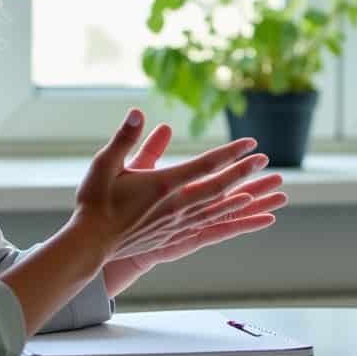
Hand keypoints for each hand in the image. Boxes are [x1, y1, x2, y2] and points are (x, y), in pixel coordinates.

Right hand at [100, 121, 286, 295]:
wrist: (91, 242)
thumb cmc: (95, 201)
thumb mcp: (105, 163)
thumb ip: (125, 137)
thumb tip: (138, 112)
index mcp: (163, 185)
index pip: (205, 165)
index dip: (230, 153)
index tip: (250, 143)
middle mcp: (176, 205)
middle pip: (219, 186)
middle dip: (244, 171)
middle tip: (265, 160)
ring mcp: (178, 223)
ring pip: (220, 207)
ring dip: (246, 194)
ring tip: (266, 188)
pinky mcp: (176, 235)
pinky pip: (212, 223)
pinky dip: (232, 215)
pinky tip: (243, 209)